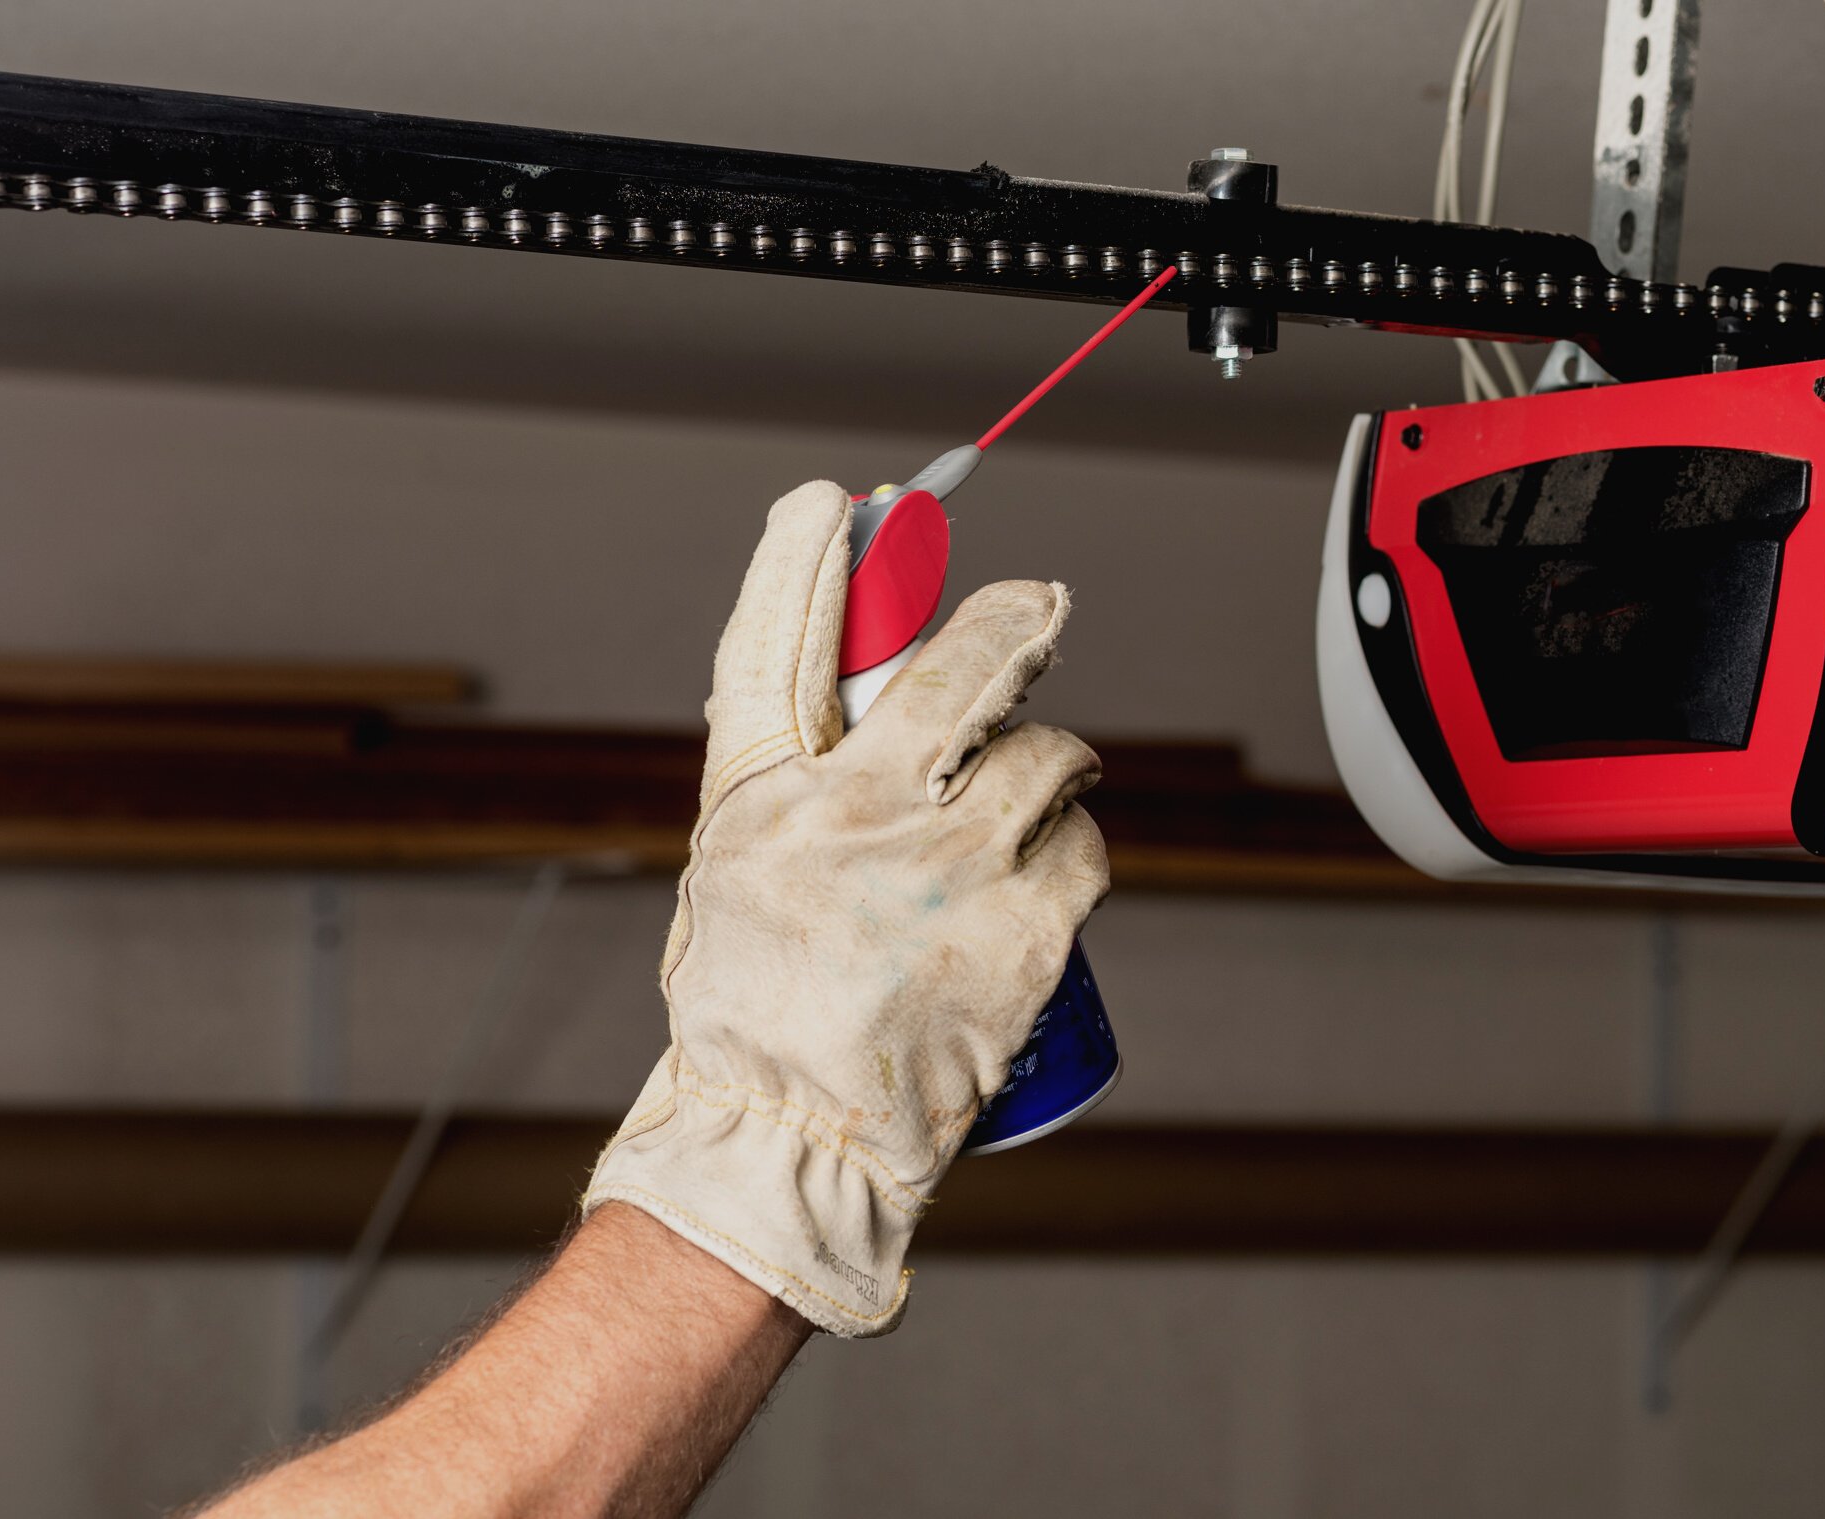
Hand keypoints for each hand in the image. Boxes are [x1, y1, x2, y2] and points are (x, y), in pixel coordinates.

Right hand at [584, 480, 1108, 1335]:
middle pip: (956, 670)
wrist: (797, 1141)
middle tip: (1039, 607)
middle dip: (1012, 623)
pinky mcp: (1024, 930)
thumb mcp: (740, 873)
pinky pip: (1083, 845)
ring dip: (1055, 757)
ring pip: (1044, 756)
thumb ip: (797, 788)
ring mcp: (948, 870)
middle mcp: (857, 817)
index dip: (806, 563)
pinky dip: (1077, 845)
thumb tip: (867, 709)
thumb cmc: (760, 1013)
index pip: (777, 645)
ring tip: (1046, 780)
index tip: (833, 505)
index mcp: (766, 798)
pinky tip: (1054, 862)